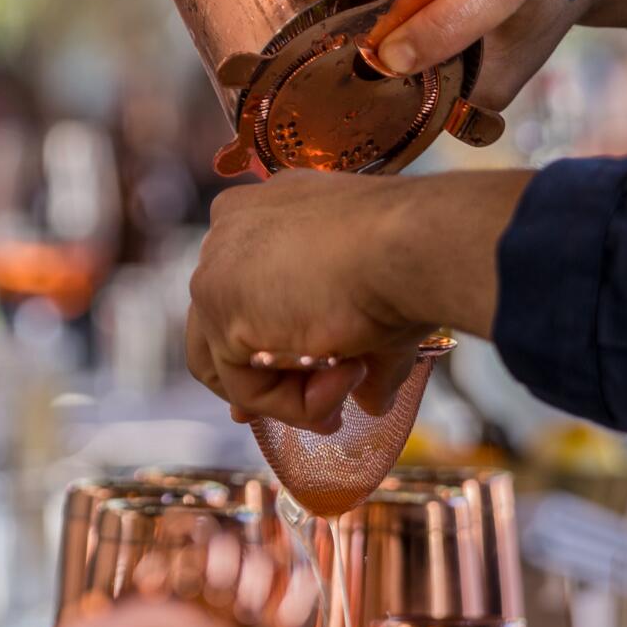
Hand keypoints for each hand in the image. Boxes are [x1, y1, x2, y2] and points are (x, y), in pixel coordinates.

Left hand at [186, 169, 532, 430]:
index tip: (303, 383)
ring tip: (354, 387)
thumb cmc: (408, 255)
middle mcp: (229, 231)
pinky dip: (297, 404)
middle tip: (318, 414)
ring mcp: (214, 269)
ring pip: (233, 365)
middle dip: (261, 383)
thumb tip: (373, 401)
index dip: (263, 344)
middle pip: (218, 327)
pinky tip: (347, 381)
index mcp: (265, 211)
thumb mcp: (375, 302)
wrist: (411, 243)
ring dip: (295, 395)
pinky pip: (248, 387)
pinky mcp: (217, 312)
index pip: (240, 290)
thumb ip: (359, 350)